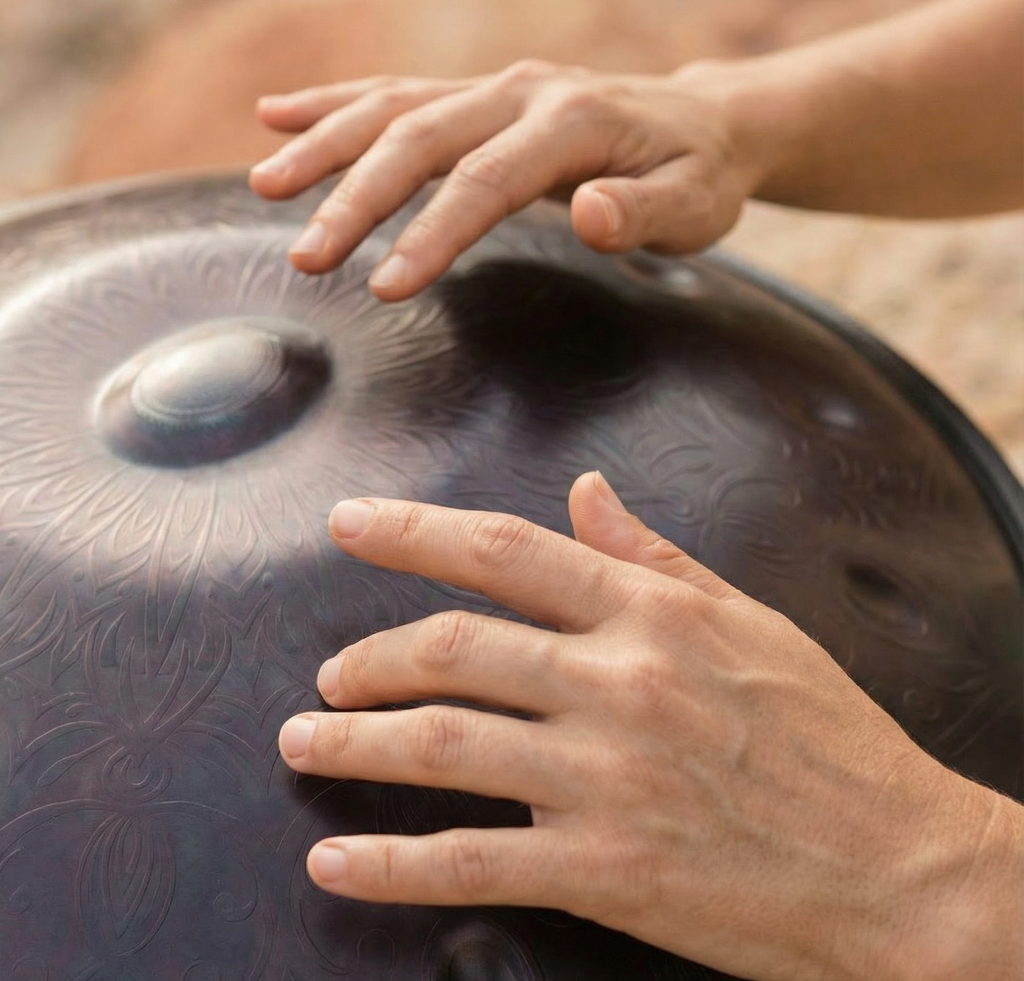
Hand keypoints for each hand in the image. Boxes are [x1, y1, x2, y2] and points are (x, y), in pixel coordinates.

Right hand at [248, 61, 760, 299]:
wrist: (706, 123)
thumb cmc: (699, 177)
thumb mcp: (695, 205)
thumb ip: (645, 212)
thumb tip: (587, 213)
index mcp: (573, 122)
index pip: (487, 182)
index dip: (432, 234)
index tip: (383, 287)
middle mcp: (521, 92)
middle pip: (421, 137)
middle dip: (357, 198)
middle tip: (305, 258)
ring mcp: (495, 87)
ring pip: (393, 106)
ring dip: (325, 144)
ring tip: (264, 185)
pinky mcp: (479, 96)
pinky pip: (396, 92)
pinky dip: (334, 102)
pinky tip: (279, 116)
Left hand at [278, 472, 1022, 980]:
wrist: (901, 863)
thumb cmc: (829, 734)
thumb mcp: (750, 620)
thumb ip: (654, 556)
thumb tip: (586, 492)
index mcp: (653, 614)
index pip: (507, 553)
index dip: (413, 532)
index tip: (348, 522)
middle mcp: (620, 683)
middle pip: (454, 649)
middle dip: (369, 659)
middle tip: (327, 677)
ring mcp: (608, 776)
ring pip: (445, 745)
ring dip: (356, 745)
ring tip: (304, 745)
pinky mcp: (607, 867)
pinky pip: (472, 862)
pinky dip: (392, 865)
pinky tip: (336, 863)